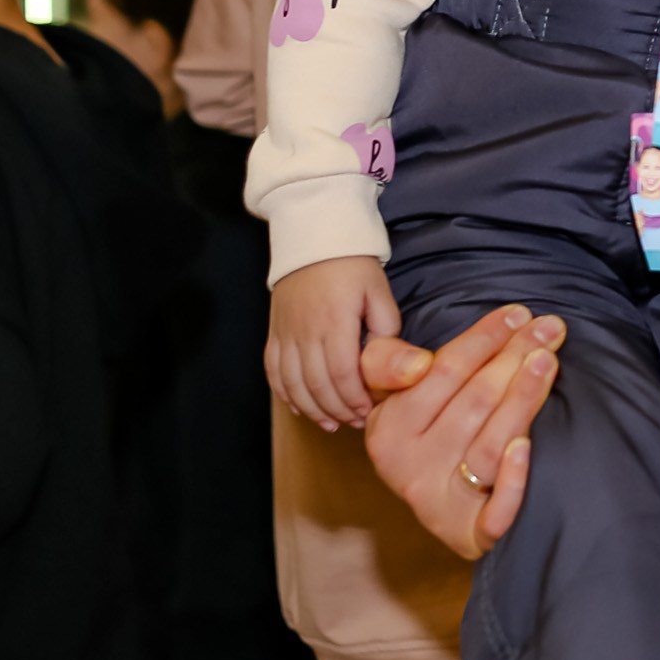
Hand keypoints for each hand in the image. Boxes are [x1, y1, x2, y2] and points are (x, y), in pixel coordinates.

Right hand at [267, 255, 399, 428]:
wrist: (314, 236)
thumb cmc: (353, 264)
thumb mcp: (379, 291)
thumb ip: (385, 327)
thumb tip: (386, 362)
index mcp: (334, 322)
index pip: (342, 375)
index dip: (355, 399)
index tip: (370, 411)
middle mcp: (304, 332)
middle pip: (317, 386)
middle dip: (338, 410)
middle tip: (356, 423)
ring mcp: (285, 334)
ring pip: (292, 385)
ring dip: (312, 409)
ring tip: (332, 423)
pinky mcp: (273, 333)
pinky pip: (273, 372)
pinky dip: (286, 395)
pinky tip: (301, 408)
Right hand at [358, 303, 562, 559]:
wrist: (440, 503)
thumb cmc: (427, 428)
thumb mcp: (394, 394)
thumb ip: (390, 364)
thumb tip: (418, 365)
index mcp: (388, 428)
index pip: (441, 372)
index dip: (483, 338)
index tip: (520, 313)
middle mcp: (408, 468)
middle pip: (472, 403)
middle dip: (514, 358)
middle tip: (550, 329)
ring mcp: (439, 502)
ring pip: (488, 446)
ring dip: (522, 399)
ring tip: (548, 361)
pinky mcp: (468, 533)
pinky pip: (492, 512)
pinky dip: (512, 481)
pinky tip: (527, 446)